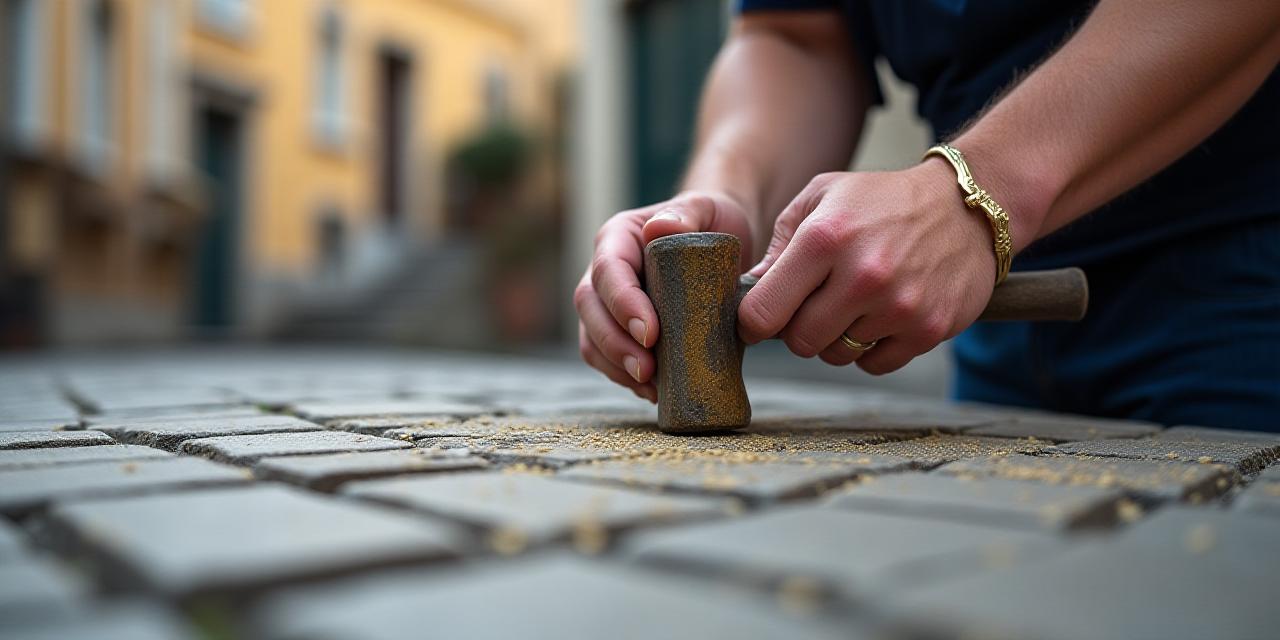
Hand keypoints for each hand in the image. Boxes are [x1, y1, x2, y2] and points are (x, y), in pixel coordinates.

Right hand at [575, 191, 754, 401]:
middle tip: (648, 370)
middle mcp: (603, 272)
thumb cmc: (712, 224)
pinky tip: (654, 391)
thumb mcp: (707, 208)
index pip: (608, 271)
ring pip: (591, 339)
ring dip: (615, 366)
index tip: (651, 333)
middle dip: (614, 343)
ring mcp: (606, 304)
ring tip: (650, 386)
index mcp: (618, 238)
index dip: (623, 304)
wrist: (720, 245)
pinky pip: (607, 359)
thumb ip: (686, 213)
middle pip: (590, 309)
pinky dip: (625, 377)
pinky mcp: (618, 332)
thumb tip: (659, 227)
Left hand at [738, 161, 996, 373]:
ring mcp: (898, 306)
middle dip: (797, 329)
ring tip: (854, 303)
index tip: (758, 319)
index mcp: (824, 238)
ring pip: (837, 356)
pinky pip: (874, 365)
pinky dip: (870, 349)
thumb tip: (750, 291)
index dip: (753, 321)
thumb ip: (779, 244)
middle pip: (799, 342)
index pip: (763, 311)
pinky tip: (880, 316)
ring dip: (837, 338)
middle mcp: (862, 275)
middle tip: (814, 305)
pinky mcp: (928, 329)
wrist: (965, 206)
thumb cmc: (881, 201)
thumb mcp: (822, 197)